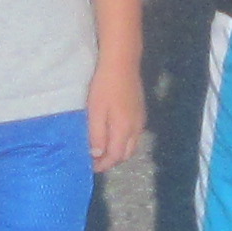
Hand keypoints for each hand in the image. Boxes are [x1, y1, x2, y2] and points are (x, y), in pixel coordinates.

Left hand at [85, 56, 144, 172]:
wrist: (122, 63)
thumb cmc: (105, 87)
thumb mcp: (95, 111)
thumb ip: (97, 135)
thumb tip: (97, 154)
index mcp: (124, 130)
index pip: (115, 156)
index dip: (103, 164)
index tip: (90, 166)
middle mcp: (136, 129)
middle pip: (126, 154)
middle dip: (112, 160)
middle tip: (95, 159)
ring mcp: (140, 120)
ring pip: (132, 145)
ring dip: (119, 151)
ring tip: (103, 148)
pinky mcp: (141, 111)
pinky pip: (134, 134)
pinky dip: (124, 141)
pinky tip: (113, 133)